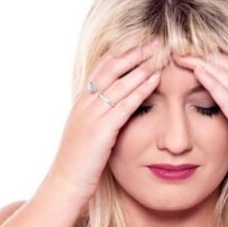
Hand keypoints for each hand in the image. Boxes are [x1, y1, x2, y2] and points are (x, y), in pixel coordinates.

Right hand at [43, 38, 166, 209]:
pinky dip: (141, 89)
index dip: (124, 54)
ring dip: (142, 66)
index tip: (143, 44)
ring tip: (161, 54)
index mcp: (81, 103)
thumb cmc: (78, 165)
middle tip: (157, 41)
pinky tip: (156, 79)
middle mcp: (85, 104)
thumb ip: (98, 119)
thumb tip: (113, 111)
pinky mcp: (100, 130)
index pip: (103, 68)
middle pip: (112, 68)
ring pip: (119, 82)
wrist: (65, 185)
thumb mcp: (86, 135)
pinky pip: (124, 104)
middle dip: (136, 52)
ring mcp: (91, 116)